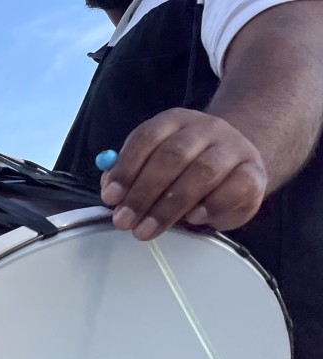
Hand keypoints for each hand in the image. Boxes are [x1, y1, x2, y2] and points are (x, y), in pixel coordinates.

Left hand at [101, 107, 266, 240]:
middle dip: (143, 193)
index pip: (147, 137)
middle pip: (172, 156)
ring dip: (169, 206)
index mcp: (175, 122)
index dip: (126, 168)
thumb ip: (132, 175)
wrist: (237, 165)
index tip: (111, 198)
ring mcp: (234, 149)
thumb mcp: (155, 165)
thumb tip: (112, 192)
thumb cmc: (187, 169)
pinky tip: (193, 219)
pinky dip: (210, 206)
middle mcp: (206, 129)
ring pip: (202, 173)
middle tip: (125, 221)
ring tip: (147, 230)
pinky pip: (234, 189)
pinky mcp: (254, 173)